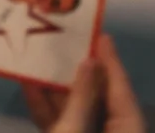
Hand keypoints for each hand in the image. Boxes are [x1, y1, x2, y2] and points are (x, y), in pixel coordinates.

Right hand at [23, 36, 145, 132]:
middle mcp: (111, 132)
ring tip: (38, 56)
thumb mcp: (74, 131)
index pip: (121, 89)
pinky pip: (60, 125)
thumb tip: (89, 61)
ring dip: (54, 88)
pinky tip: (27, 85)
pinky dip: (45, 109)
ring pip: (74, 112)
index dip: (109, 60)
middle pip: (96, 98)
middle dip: (76, 71)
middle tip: (62, 39)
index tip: (98, 31)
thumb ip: (82, 97)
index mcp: (127, 129)